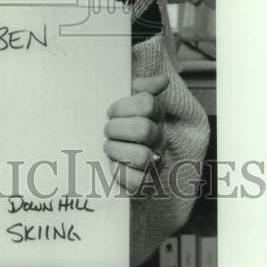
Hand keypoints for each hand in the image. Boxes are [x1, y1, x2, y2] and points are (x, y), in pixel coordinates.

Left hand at [103, 74, 168, 194]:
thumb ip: (141, 88)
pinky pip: (137, 182)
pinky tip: (112, 165)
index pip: (147, 104)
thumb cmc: (116, 126)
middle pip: (143, 129)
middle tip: (106, 131)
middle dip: (116, 128)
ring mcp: (154, 163)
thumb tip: (163, 80)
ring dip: (116, 151)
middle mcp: (158, 139)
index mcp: (154, 117)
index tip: (110, 112)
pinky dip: (120, 174)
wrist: (104, 159)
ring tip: (108, 148)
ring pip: (142, 156)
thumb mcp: (124, 103)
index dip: (122, 106)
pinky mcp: (144, 185)